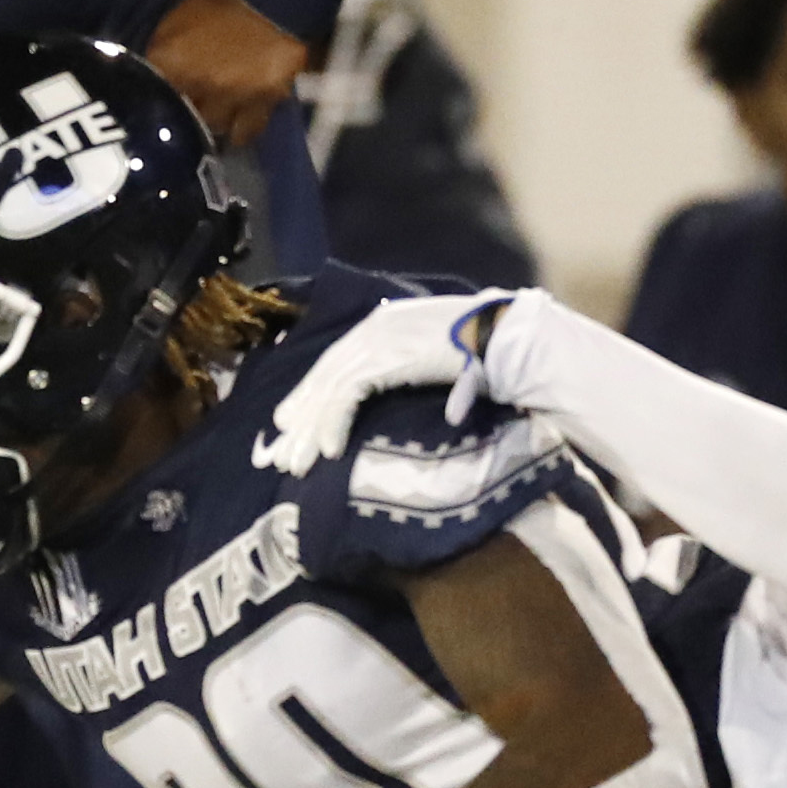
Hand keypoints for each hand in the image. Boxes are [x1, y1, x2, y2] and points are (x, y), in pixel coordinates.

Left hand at [144, 0, 313, 147]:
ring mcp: (231, 96)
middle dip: (182, 117)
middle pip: (182, 118)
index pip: (149, 93)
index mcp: (169, 60)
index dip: (152, 101)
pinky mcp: (263, 102)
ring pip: (214, 129)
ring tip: (210, 124)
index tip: (156, 104)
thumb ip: (159, 49)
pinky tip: (237, 130)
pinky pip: (249, 130)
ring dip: (210, 127)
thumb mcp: (175, 19)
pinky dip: (241, 132)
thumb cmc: (216, 2)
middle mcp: (198, 84)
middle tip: (183, 115)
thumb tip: (147, 71)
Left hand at [262, 292, 520, 472]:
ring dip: (310, 430)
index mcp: (383, 323)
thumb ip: (410, 373)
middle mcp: (373, 328)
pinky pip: (346, 396)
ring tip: (296, 464)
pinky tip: (328, 451)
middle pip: (324, 377)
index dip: (312, 395)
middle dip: (301, 418)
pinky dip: (334, 424)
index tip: (293, 425)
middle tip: (281, 454)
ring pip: (328, 390)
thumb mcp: (438, 360)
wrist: (504, 338)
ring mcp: (376, 341)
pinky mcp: (384, 360)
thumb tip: (408, 404)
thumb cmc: (484, 351)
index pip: (336, 362)